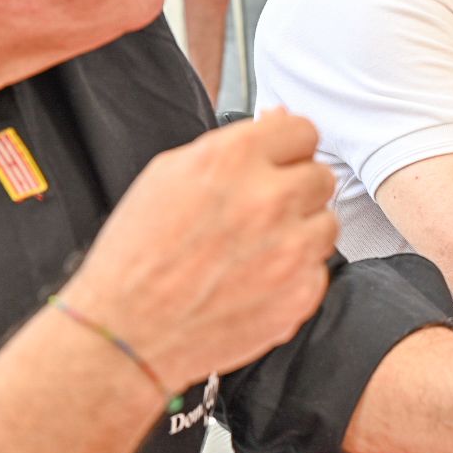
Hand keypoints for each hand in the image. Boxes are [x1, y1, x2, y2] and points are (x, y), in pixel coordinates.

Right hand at [61, 109, 336, 390]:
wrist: (125, 332)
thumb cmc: (138, 255)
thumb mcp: (170, 174)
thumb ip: (234, 143)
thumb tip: (279, 120)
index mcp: (234, 159)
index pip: (303, 130)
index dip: (287, 148)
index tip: (279, 161)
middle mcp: (268, 199)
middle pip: (321, 176)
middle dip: (295, 189)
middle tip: (262, 211)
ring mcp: (289, 249)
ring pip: (327, 221)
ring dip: (301, 230)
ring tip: (258, 247)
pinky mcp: (300, 293)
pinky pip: (318, 268)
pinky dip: (295, 273)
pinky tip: (256, 278)